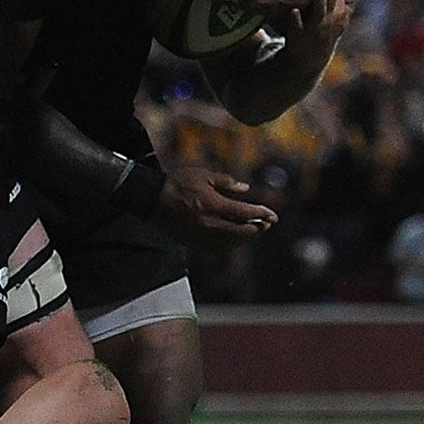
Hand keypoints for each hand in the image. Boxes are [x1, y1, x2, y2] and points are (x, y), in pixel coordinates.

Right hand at [154, 166, 276, 242]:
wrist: (150, 198)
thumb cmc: (176, 183)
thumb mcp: (202, 175)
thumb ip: (226, 182)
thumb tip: (245, 188)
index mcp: (212, 204)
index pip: (244, 213)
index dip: (261, 214)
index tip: (273, 216)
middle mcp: (208, 223)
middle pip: (240, 232)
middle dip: (256, 229)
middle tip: (266, 224)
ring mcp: (199, 235)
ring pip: (230, 243)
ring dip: (244, 239)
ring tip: (251, 232)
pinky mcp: (191, 242)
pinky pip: (215, 249)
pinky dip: (229, 246)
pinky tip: (233, 240)